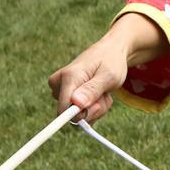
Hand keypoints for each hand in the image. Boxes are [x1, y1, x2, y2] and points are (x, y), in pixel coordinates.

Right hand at [48, 13, 166, 122]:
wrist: (110, 52)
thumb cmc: (111, 62)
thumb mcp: (109, 76)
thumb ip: (92, 90)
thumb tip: (76, 103)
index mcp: (68, 77)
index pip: (63, 109)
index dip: (80, 116)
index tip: (97, 107)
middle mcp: (58, 84)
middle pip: (72, 115)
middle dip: (94, 110)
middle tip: (106, 95)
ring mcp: (60, 90)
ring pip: (78, 114)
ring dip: (96, 107)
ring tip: (103, 91)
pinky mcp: (66, 95)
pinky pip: (80, 112)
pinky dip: (94, 107)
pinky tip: (99, 94)